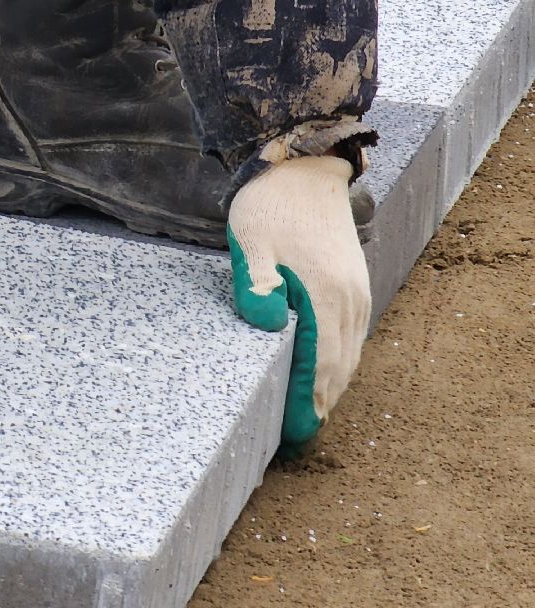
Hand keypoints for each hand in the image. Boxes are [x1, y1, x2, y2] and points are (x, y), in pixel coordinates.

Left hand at [227, 155, 370, 456]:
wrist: (304, 168)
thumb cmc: (270, 206)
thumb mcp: (251, 241)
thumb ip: (256, 284)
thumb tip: (269, 327)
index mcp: (323, 296)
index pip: (318, 366)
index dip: (306, 405)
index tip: (293, 437)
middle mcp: (348, 301)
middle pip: (337, 369)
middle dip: (318, 406)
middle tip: (296, 440)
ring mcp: (355, 293)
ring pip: (348, 356)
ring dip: (330, 388)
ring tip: (309, 417)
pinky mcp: (353, 284)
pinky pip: (350, 337)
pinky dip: (339, 363)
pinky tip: (324, 374)